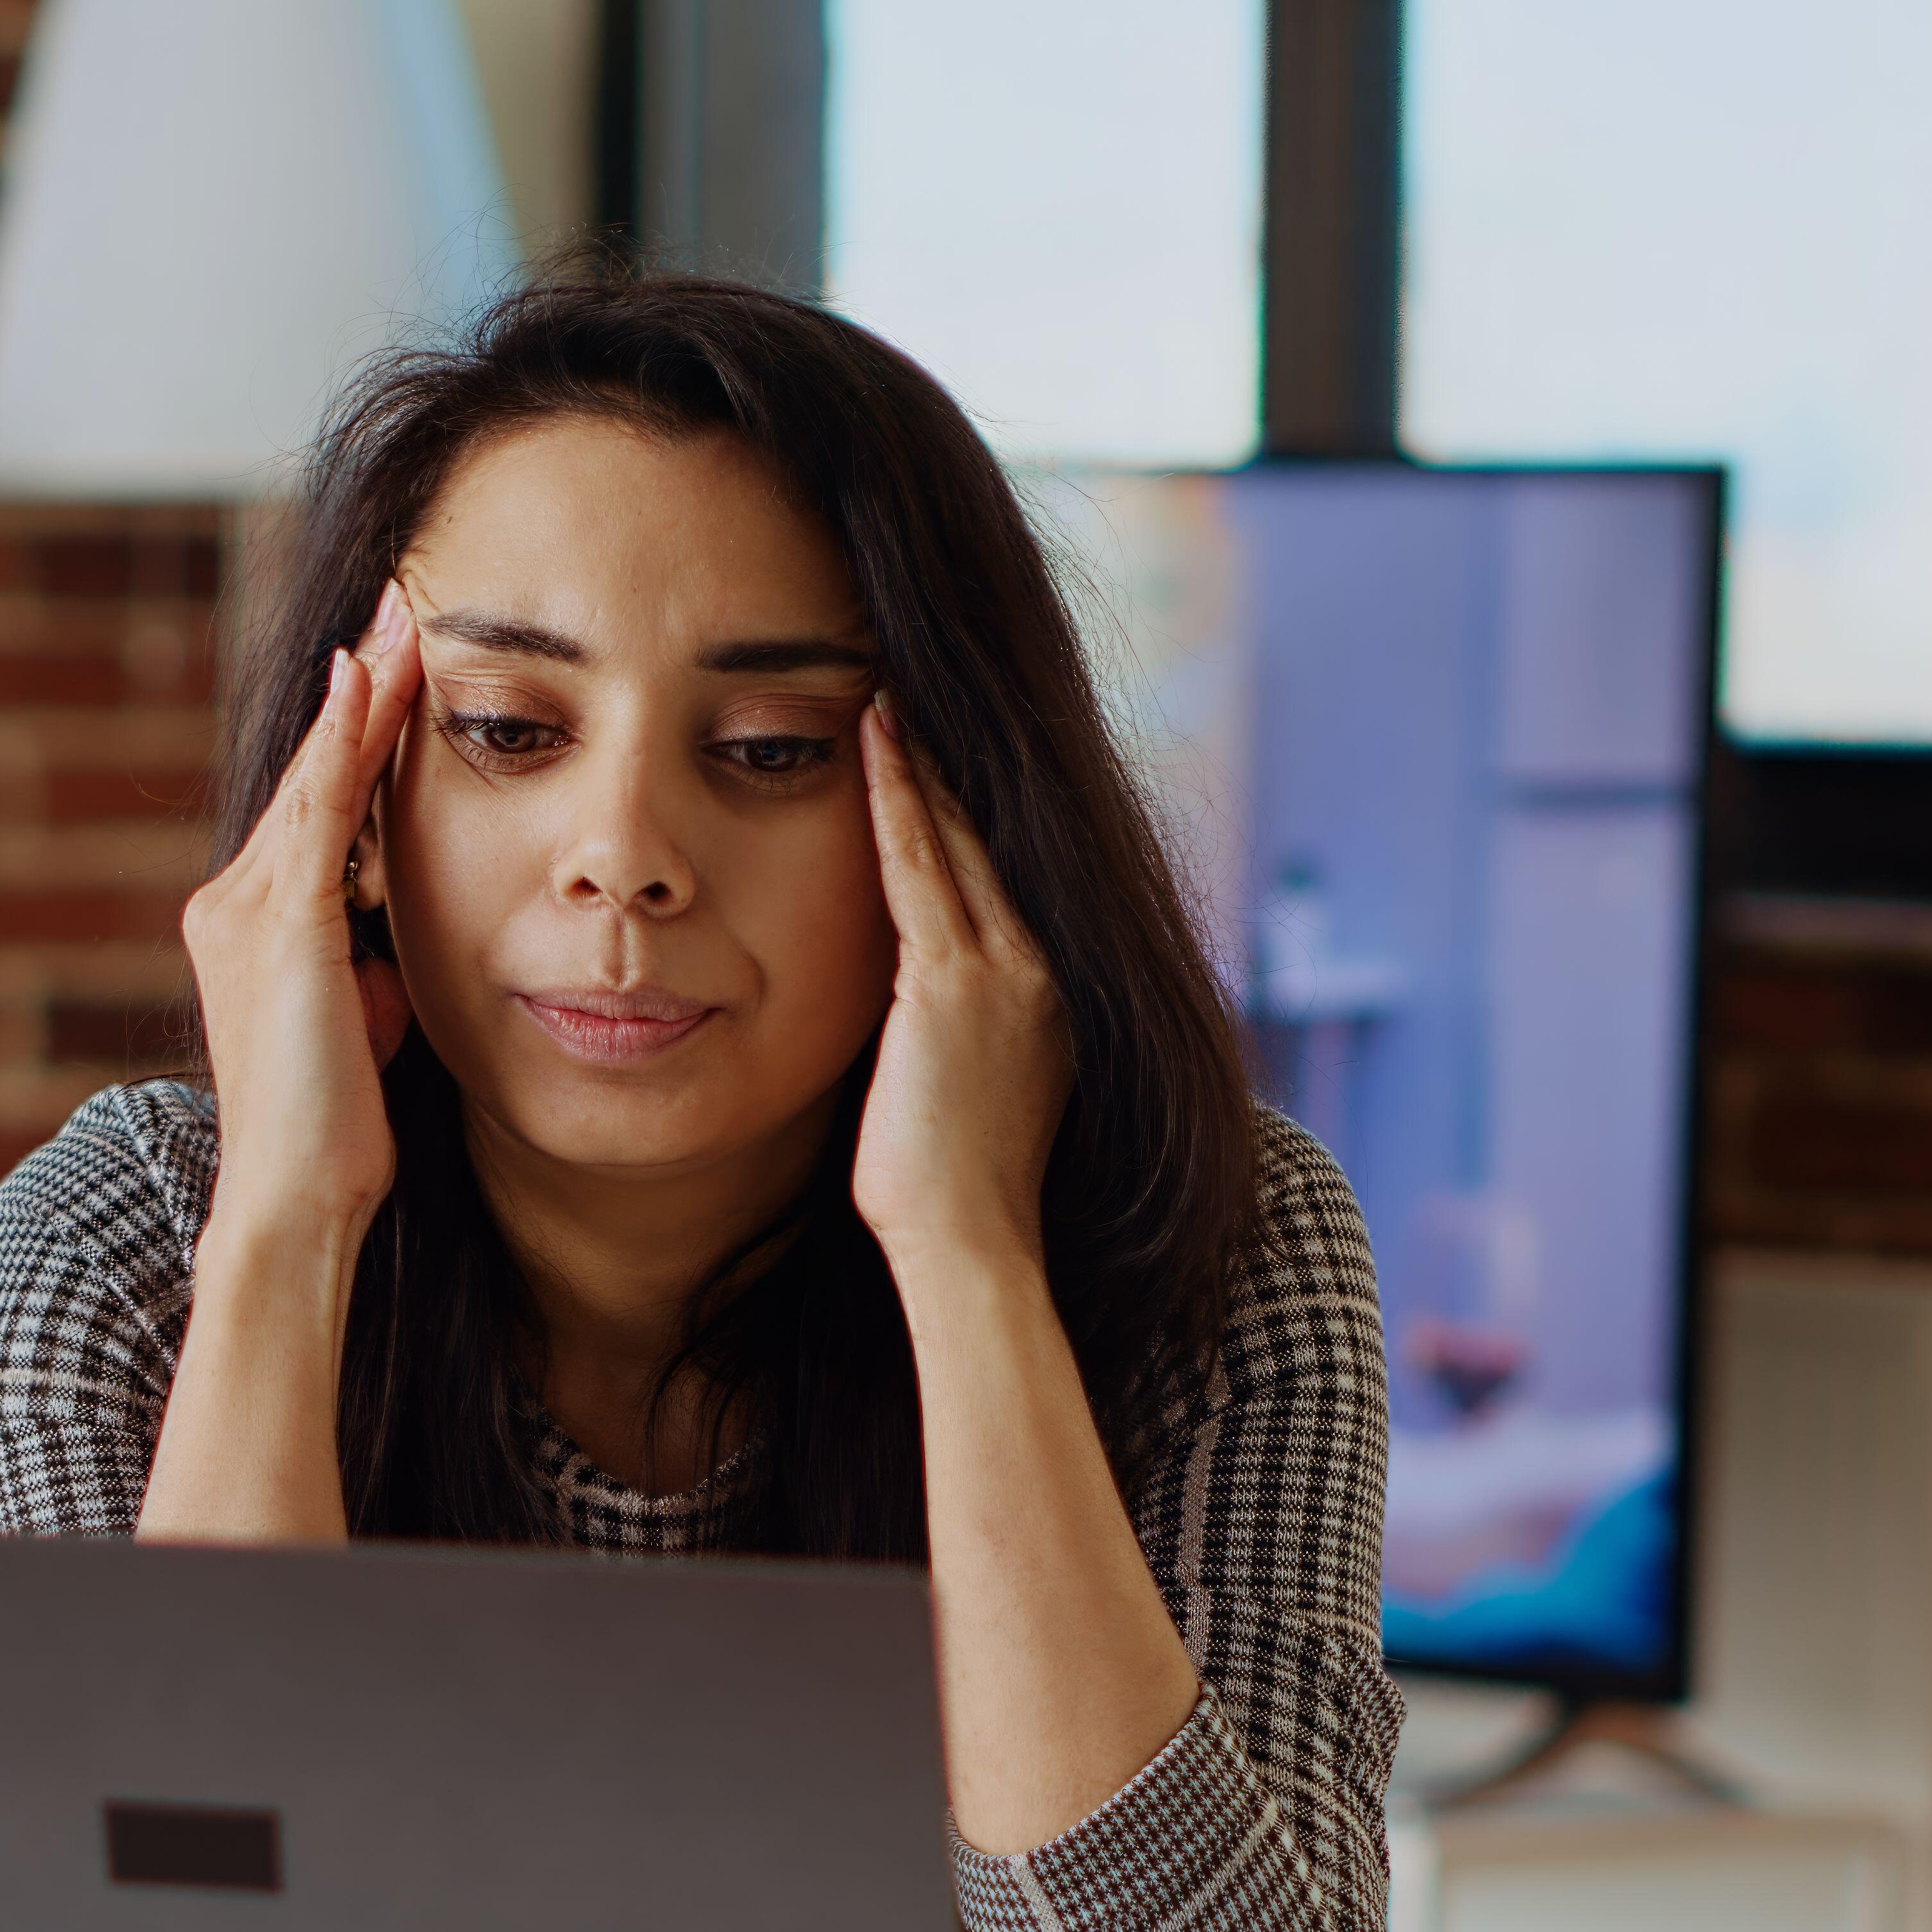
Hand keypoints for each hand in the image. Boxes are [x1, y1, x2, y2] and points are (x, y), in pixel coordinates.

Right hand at [186, 584, 420, 1246]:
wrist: (292, 1197)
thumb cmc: (331, 1132)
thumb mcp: (357, 1032)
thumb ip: (365, 981)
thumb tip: (390, 968)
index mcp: (252, 929)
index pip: (314, 809)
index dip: (352, 735)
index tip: (390, 666)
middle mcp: (231, 906)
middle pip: (311, 777)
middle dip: (359, 690)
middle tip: (402, 607)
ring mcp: (248, 914)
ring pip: (317, 782)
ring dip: (361, 695)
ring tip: (403, 621)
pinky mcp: (282, 929)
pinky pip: (320, 818)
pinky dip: (345, 748)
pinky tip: (368, 684)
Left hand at [850, 694, 1068, 1274]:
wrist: (971, 1245)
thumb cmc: (956, 1194)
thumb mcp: (973, 1091)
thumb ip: (957, 1030)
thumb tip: (918, 1008)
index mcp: (1056, 995)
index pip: (1011, 876)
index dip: (976, 807)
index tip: (944, 751)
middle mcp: (1045, 970)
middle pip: (994, 839)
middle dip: (953, 765)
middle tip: (915, 686)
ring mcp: (1008, 973)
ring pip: (959, 838)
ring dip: (920, 761)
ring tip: (889, 693)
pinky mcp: (955, 984)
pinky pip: (920, 867)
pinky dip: (897, 798)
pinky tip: (875, 742)